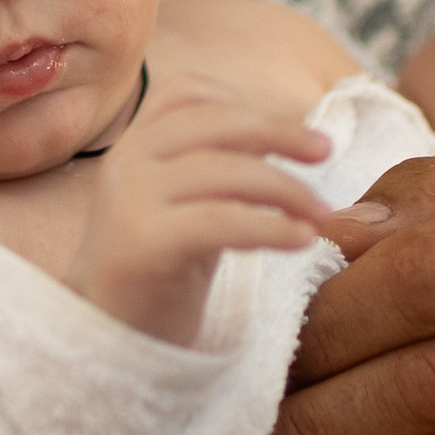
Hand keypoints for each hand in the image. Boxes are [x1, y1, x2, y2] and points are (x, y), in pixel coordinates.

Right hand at [67, 74, 333, 346]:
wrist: (107, 342)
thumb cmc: (160, 271)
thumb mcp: (189, 204)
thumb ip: (222, 165)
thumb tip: (292, 135)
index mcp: (134, 144)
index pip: (188, 93)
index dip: (246, 105)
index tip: (292, 133)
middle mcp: (126, 161)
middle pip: (214, 124)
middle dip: (279, 132)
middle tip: (326, 151)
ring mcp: (130, 200)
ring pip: (223, 172)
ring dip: (286, 188)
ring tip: (323, 215)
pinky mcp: (142, 244)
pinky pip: (218, 221)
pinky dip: (270, 226)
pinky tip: (301, 240)